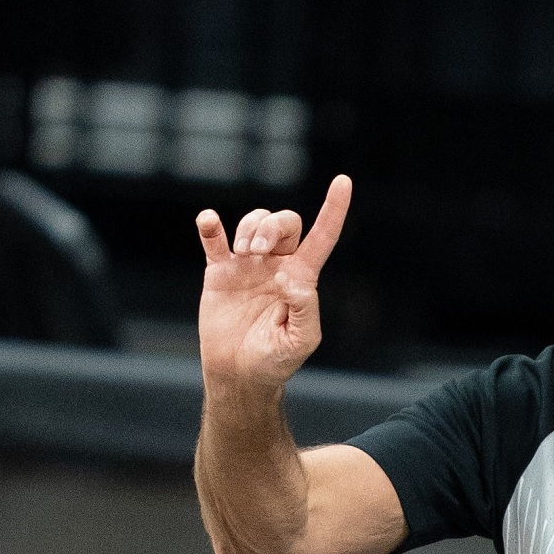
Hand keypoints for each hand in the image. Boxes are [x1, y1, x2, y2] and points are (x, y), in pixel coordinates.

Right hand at [196, 174, 351, 388]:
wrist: (239, 372)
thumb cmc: (277, 359)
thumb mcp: (302, 339)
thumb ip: (306, 309)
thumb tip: (292, 278)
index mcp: (303, 278)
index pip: (323, 237)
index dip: (334, 209)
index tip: (344, 181)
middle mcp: (278, 264)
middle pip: (285, 222)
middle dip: (273, 226)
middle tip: (258, 251)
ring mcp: (248, 264)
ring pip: (254, 222)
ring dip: (249, 229)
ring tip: (243, 254)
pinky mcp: (220, 270)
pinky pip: (213, 238)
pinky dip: (210, 225)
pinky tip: (209, 222)